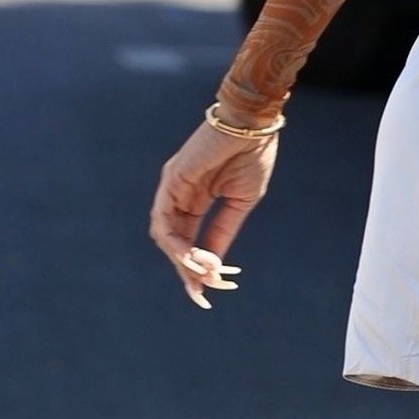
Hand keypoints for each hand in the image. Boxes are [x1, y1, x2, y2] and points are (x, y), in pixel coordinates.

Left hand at [148, 114, 277, 309]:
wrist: (253, 124)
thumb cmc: (252, 156)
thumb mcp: (240, 202)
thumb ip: (223, 231)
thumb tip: (214, 264)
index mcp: (195, 200)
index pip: (187, 240)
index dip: (195, 267)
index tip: (208, 292)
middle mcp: (178, 196)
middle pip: (173, 243)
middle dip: (186, 271)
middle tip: (202, 293)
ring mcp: (172, 188)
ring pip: (165, 236)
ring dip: (182, 260)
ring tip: (204, 275)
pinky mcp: (171, 181)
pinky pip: (164, 220)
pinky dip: (176, 243)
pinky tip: (193, 257)